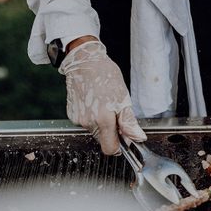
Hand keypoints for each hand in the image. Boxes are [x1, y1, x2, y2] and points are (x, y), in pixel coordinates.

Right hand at [59, 40, 146, 154]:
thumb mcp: (124, 99)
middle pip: (103, 140)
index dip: (120, 146)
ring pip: (95, 131)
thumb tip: (138, 138)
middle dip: (112, 132)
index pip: (111, 149)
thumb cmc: (105, 77)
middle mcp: (88, 123)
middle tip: (116, 114)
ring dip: (102, 124)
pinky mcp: (71, 114)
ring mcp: (78, 119)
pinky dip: (92, 117)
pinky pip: (86, 123)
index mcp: (103, 120)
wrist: (84, 62)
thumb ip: (129, 123)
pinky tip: (94, 102)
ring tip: (104, 104)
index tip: (124, 138)